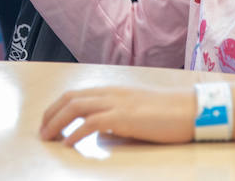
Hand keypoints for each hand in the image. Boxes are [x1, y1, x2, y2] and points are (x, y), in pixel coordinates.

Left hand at [40, 84, 196, 145]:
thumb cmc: (169, 114)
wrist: (193, 109)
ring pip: (75, 107)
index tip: (48, 121)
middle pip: (70, 98)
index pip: (77, 93)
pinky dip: (74, 132)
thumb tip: (101, 132)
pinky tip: (68, 144)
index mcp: (114, 90)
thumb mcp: (137, 112)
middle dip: (50, 114)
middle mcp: (111, 93)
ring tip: (47, 138)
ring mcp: (117, 103)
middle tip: (41, 132)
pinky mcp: (124, 117)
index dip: (58, 106)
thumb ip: (117, 118)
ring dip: (56, 122)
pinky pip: (91, 123)